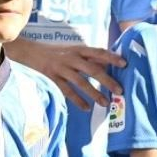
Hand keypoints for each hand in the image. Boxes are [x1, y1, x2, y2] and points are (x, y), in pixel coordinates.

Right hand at [5, 38, 123, 107]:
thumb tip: (108, 65)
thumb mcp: (74, 51)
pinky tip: (86, 108)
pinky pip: (67, 90)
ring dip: (94, 93)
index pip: (98, 52)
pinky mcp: (53, 77)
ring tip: (105, 103)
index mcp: (78, 49)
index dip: (111, 57)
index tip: (124, 64)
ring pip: (80, 82)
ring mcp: (61, 68)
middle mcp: (71, 58)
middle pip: (92, 69)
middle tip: (119, 90)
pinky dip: (77, 100)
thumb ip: (89, 58)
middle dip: (107, 80)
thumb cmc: (57, 52)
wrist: (31, 52)